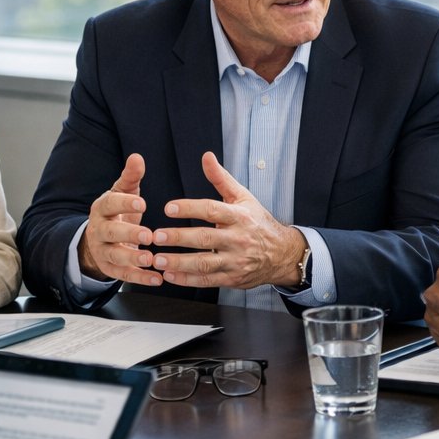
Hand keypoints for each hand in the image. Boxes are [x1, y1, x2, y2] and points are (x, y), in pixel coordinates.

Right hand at [79, 153, 161, 286]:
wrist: (99, 240)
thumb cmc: (117, 212)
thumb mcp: (122, 193)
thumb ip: (130, 177)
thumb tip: (137, 157)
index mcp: (102, 208)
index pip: (110, 204)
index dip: (125, 203)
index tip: (143, 203)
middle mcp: (99, 230)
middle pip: (111, 232)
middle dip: (129, 234)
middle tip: (148, 235)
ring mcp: (102, 251)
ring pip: (115, 256)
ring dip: (133, 259)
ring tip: (151, 259)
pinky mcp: (109, 269)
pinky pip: (123, 276)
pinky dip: (140, 278)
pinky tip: (157, 278)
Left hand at [148, 152, 305, 289]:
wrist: (282, 254)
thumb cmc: (258, 223)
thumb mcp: (243, 198)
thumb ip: (221, 179)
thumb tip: (206, 157)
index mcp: (239, 216)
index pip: (212, 210)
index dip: (189, 208)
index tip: (169, 208)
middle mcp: (238, 239)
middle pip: (205, 238)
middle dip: (179, 238)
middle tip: (156, 236)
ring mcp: (235, 261)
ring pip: (204, 263)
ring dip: (179, 262)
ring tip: (158, 259)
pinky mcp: (232, 278)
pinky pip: (207, 281)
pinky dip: (187, 280)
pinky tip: (170, 275)